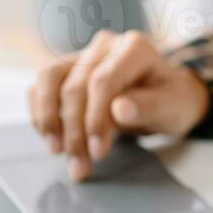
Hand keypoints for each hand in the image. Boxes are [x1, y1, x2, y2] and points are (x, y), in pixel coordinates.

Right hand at [28, 30, 208, 181]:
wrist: (163, 98)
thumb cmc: (169, 101)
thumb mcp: (171, 107)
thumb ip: (148, 106)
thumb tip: (120, 109)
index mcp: (134, 47)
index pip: (103, 81)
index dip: (95, 118)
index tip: (98, 151)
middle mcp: (104, 45)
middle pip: (75, 86)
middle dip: (74, 132)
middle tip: (79, 167)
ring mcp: (82, 54)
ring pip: (48, 79)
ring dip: (48, 119)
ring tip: (56, 151)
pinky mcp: (65, 69)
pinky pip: (41, 85)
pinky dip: (40, 111)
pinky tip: (51, 137)